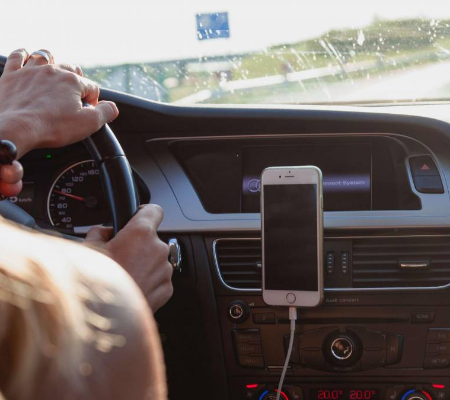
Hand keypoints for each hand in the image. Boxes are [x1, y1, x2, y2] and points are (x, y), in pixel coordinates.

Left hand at [0, 48, 118, 157]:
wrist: (16, 129)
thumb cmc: (51, 127)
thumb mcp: (88, 124)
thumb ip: (106, 113)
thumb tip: (113, 107)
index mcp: (72, 82)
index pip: (91, 87)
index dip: (93, 101)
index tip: (88, 112)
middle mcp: (52, 71)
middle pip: (70, 68)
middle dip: (76, 79)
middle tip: (74, 94)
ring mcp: (30, 71)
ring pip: (45, 56)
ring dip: (52, 61)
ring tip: (54, 70)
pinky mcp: (11, 76)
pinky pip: (17, 56)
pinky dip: (23, 55)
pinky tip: (26, 58)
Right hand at [85, 204, 173, 312]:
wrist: (104, 320)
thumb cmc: (95, 285)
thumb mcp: (87, 250)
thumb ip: (99, 233)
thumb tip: (103, 232)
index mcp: (141, 233)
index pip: (154, 210)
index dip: (144, 212)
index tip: (137, 216)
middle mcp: (158, 250)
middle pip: (151, 239)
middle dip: (137, 245)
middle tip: (118, 256)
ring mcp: (164, 271)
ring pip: (155, 260)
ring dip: (143, 264)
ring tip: (122, 276)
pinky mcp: (166, 290)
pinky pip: (158, 279)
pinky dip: (147, 281)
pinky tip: (130, 288)